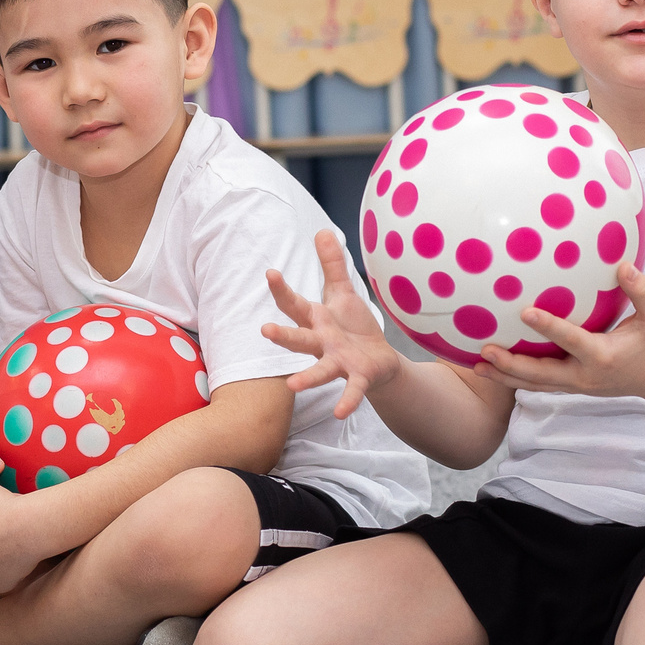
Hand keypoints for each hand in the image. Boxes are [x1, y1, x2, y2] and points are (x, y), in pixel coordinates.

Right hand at [262, 230, 408, 418]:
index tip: (270, 273)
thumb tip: (322, 230)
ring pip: (320, 369)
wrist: (379, 363)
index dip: (283, 290)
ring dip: (307, 378)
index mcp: (317, 321)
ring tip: (292, 386)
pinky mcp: (359, 377)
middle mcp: (322, 344)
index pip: (295, 305)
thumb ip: (332, 265)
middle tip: (264, 331)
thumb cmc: (354, 328)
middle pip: (300, 339)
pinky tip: (340, 413)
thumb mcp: (343, 294)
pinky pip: (352, 390)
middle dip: (283, 336)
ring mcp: (338, 362)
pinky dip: (347, 400)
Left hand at [471, 261, 644, 399]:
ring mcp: (574, 386)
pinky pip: (537, 385)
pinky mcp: (568, 387)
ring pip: (534, 384)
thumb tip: (624, 265)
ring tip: (476, 366)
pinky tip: (489, 370)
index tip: (525, 312)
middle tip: (486, 350)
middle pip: (542, 374)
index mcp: (603, 357)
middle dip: (513, 364)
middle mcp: (585, 376)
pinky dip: (512, 380)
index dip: (549, 327)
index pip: (572, 341)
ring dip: (504, 377)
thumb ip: (644, 292)